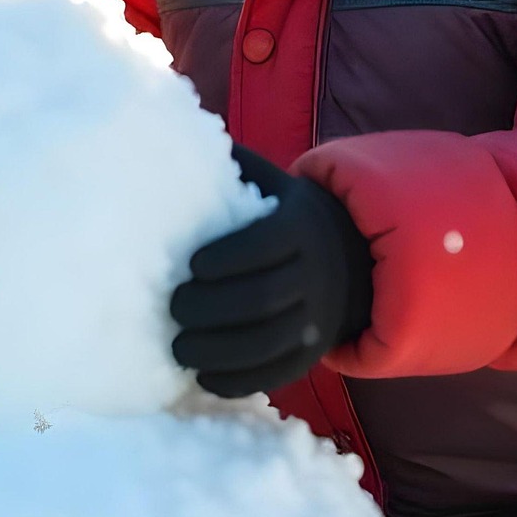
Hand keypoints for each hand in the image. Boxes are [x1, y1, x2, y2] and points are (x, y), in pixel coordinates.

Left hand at [171, 145, 372, 397]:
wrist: (348, 256)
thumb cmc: (283, 213)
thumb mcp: (269, 182)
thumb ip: (230, 165)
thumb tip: (169, 136)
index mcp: (300, 226)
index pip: (266, 244)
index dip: (228, 257)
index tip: (191, 266)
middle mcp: (316, 274)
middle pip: (263, 298)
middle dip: (212, 308)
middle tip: (173, 308)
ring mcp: (317, 319)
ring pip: (270, 342)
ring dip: (218, 351)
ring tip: (179, 348)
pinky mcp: (312, 353)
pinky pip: (278, 373)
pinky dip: (239, 380)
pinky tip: (203, 378)